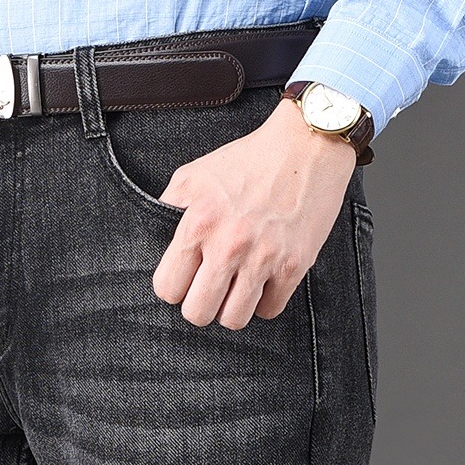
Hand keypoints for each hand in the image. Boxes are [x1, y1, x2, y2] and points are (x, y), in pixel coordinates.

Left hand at [152, 98, 358, 329]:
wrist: (306, 145)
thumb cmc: (248, 160)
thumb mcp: (194, 175)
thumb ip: (170, 210)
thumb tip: (157, 244)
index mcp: (198, 223)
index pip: (168, 288)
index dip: (175, 288)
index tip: (187, 278)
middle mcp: (228, 244)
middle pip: (198, 313)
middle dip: (201, 305)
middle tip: (211, 289)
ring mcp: (263, 258)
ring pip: (234, 319)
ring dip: (233, 308)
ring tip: (237, 288)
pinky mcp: (294, 266)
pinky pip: (270, 310)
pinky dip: (265, 301)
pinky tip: (264, 281)